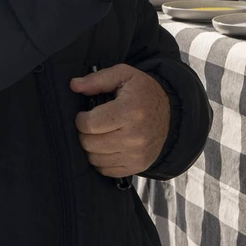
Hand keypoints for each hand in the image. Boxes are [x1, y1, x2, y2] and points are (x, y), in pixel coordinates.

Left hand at [70, 64, 170, 178]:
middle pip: (90, 144)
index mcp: (130, 111)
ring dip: (91, 147)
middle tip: (91, 125)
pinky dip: (101, 160)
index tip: (85, 114)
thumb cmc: (143, 92)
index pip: (89, 124)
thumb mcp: (124, 75)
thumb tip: (74, 85)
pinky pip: (106, 170)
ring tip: (99, 134)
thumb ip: (97, 79)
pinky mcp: (137, 166)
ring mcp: (136, 154)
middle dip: (84, 133)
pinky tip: (107, 146)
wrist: (170, 113)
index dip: (81, 119)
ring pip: (95, 159)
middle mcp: (134, 136)